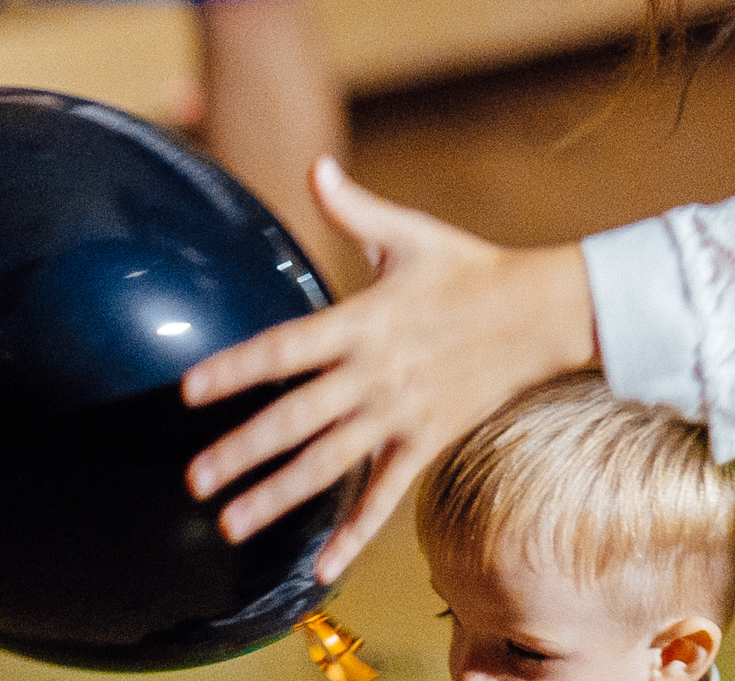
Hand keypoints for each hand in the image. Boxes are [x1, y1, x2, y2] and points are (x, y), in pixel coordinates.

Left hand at [179, 159, 595, 583]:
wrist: (543, 311)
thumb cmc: (470, 268)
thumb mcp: (410, 234)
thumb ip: (354, 209)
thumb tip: (316, 168)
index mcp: (366, 320)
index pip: (288, 348)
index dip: (238, 369)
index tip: (191, 389)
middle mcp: (378, 373)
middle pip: (299, 418)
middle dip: (243, 451)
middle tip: (194, 479)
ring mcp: (403, 413)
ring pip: (332, 464)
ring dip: (279, 495)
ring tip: (231, 524)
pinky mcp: (426, 441)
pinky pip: (386, 496)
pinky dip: (353, 533)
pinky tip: (320, 568)